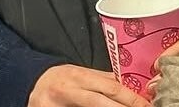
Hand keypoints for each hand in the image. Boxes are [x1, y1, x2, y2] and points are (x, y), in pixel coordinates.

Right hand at [29, 65, 150, 106]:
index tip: (146, 105)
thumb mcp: (80, 73)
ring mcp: (57, 106)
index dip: (131, 98)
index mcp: (79, 76)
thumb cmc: (61, 79)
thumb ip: (101, 80)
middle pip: (100, 103)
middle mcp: (68, 90)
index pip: (110, 87)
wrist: (32, 86)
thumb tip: (128, 85)